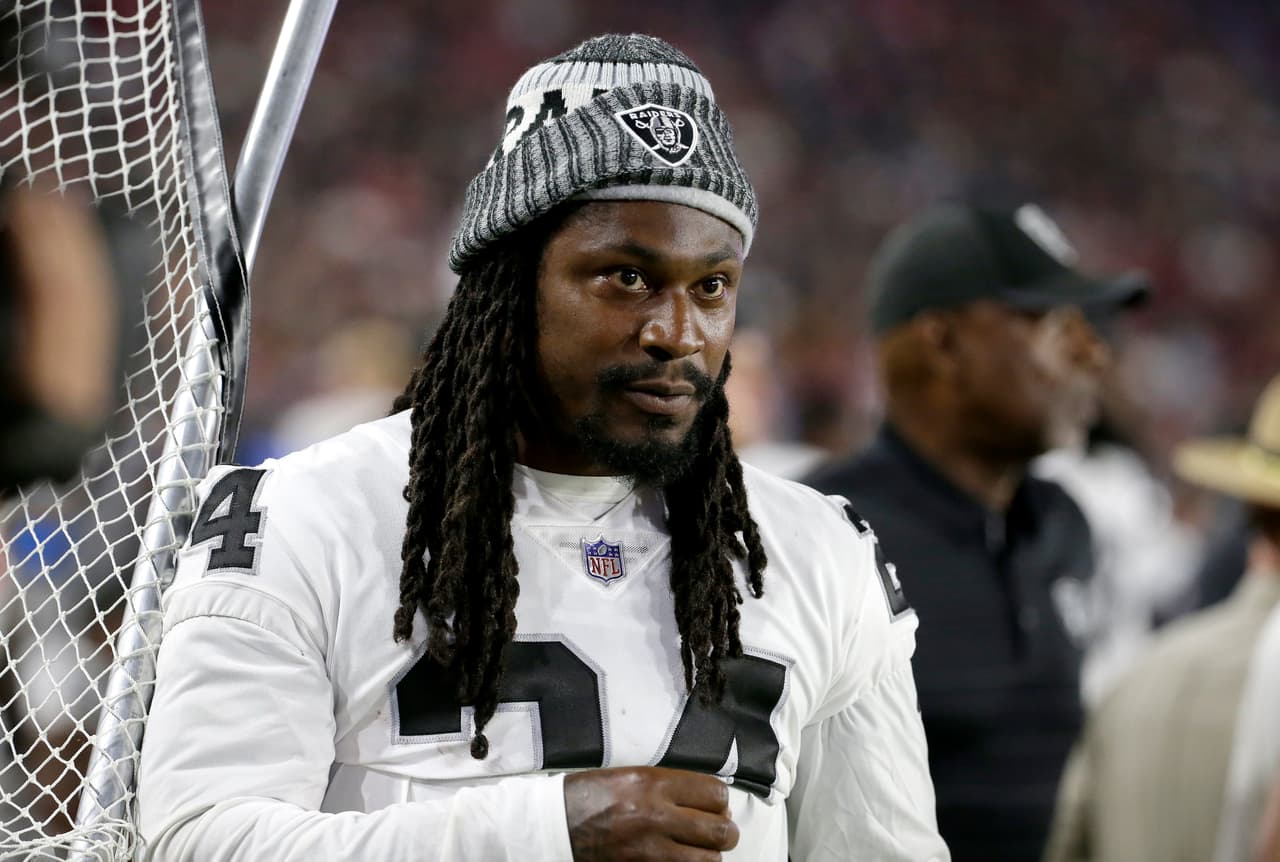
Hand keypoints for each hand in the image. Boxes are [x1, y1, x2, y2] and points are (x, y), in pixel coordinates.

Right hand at [564, 766, 739, 860]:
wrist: (554, 825)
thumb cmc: (587, 796)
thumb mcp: (629, 775)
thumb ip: (669, 784)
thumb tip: (707, 801)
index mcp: (653, 783)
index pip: (714, 792)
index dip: (720, 800)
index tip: (716, 804)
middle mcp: (657, 815)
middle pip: (719, 829)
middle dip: (724, 831)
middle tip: (718, 831)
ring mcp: (651, 850)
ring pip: (709, 860)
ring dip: (709, 855)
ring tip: (700, 850)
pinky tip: (682, 860)